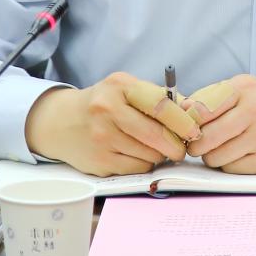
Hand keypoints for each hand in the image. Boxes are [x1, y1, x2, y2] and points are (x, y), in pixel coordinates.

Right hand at [24, 72, 201, 176]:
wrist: (61, 121)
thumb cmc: (103, 103)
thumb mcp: (125, 89)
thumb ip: (157, 97)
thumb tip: (193, 112)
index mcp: (120, 87)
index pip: (160, 104)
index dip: (182, 121)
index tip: (194, 131)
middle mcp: (108, 110)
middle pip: (155, 134)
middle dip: (176, 146)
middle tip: (181, 149)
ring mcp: (101, 137)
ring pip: (148, 155)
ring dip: (160, 156)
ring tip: (157, 149)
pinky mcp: (99, 161)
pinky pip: (136, 168)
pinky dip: (145, 165)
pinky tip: (140, 155)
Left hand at [180, 74, 255, 173]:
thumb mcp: (236, 88)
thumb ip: (207, 97)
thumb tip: (180, 109)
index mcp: (244, 89)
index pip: (202, 109)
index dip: (188, 122)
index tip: (186, 127)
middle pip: (207, 137)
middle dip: (195, 144)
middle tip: (195, 144)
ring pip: (216, 157)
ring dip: (211, 155)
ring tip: (220, 146)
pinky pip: (231, 169)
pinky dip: (228, 164)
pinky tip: (236, 153)